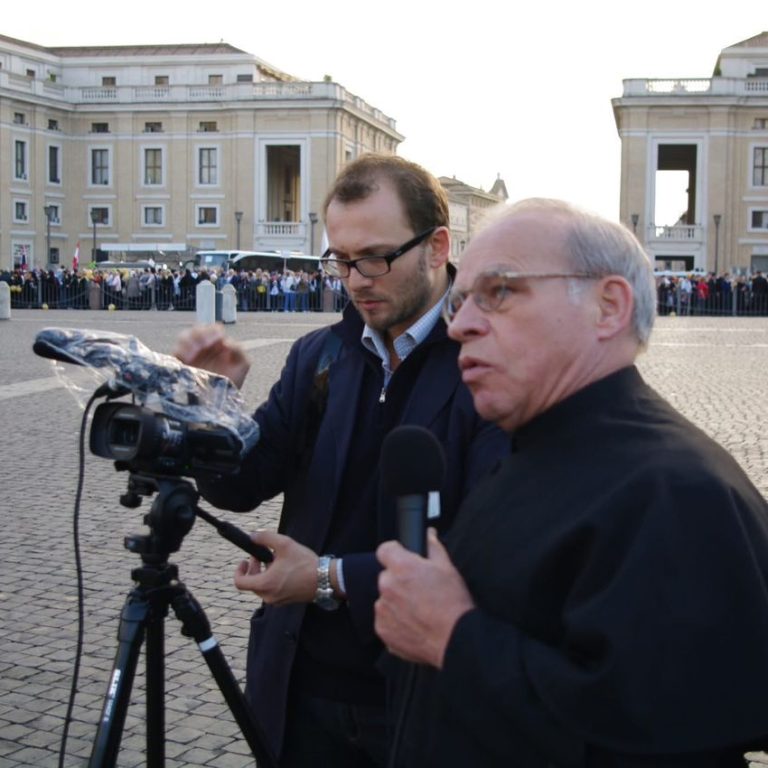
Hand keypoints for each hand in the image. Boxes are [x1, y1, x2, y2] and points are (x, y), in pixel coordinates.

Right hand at [174, 324, 250, 388]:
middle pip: (196, 331)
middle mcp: (203, 347)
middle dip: (199, 335)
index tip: (215, 339)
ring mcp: (190, 354)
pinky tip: (186, 358)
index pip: (213, 330)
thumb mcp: (242, 366)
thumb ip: (239, 351)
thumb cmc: (230, 384)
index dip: (213, 332)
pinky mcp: (180, 364)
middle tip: (202, 345)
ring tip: (193, 353)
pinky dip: (180, 351)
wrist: (217, 404)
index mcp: (218, 344)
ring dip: (188, 342)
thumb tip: (226, 343)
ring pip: (184, 338)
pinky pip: (175, 352)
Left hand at [233, 531, 317, 605]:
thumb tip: (252, 536)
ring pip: (262, 587)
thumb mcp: (284, 544)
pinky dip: (272, 580)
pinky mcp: (286, 601)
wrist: (325, 579)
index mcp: (265, 584)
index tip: (245, 560)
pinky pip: (272, 591)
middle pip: (251, 583)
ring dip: (263, 574)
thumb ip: (265, 538)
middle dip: (253, 568)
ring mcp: (277, 600)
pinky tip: (283, 569)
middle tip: (260, 556)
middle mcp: (268, 596)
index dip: (239, 570)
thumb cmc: (304, 563)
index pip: (240, 582)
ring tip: (274, 560)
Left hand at [375, 529, 473, 668]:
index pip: (384, 550)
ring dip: (396, 601)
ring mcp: (383, 609)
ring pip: (385, 599)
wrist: (455, 639)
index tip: (402, 559)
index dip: (395, 553)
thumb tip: (428, 534)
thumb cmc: (453, 604)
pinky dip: (396, 621)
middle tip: (418, 590)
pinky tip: (414, 623)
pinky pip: (385, 619)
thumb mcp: (447, 568)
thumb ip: (433, 546)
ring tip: (419, 610)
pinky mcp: (383, 630)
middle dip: (399, 580)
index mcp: (402, 567)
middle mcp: (388, 586)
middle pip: (386, 576)